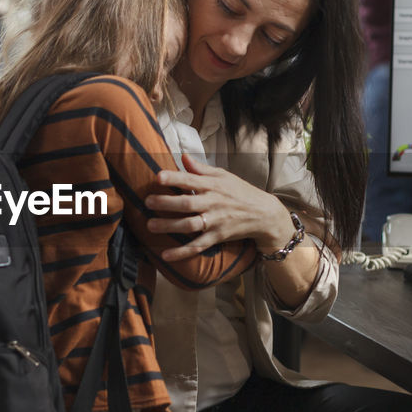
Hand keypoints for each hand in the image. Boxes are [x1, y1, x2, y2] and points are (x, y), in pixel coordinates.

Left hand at [145, 154, 296, 260]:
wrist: (264, 214)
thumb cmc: (240, 191)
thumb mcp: (223, 175)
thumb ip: (201, 168)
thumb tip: (183, 156)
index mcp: (212, 185)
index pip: (190, 179)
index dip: (174, 178)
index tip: (158, 177)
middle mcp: (213, 202)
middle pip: (187, 203)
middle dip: (166, 203)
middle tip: (148, 202)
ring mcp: (215, 221)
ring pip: (189, 225)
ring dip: (169, 226)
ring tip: (150, 225)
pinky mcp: (217, 237)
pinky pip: (197, 246)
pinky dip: (182, 252)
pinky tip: (166, 255)